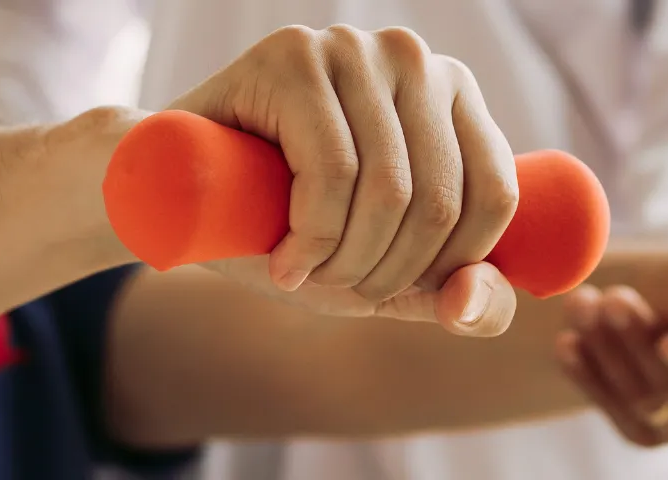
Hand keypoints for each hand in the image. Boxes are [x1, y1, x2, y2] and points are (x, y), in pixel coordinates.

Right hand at [166, 25, 520, 335]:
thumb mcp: (379, 270)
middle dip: (391, 273)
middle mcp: (413, 58)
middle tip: (341, 291)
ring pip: (390, 189)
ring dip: (349, 263)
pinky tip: (285, 260)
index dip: (456, 266)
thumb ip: (444, 290)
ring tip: (308, 278)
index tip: (397, 291)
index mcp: (453, 97)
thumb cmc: (283, 226)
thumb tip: (471, 302)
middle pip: (440, 198)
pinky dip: (313, 239)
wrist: (171, 190)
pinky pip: (334, 172)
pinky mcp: (295, 55)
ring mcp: (353, 49)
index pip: (496, 192)